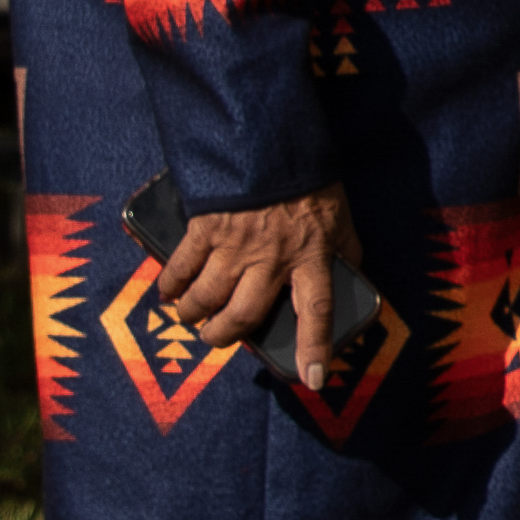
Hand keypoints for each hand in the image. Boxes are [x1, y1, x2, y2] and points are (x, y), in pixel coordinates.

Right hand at [145, 192, 359, 385]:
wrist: (272, 141)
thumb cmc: (310, 183)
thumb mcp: (341, 218)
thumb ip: (344, 251)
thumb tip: (351, 277)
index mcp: (312, 255)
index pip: (318, 310)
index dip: (315, 346)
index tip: (314, 378)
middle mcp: (272, 258)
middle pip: (243, 315)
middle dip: (223, 336)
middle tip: (214, 338)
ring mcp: (236, 245)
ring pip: (207, 298)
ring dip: (193, 313)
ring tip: (189, 316)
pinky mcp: (206, 228)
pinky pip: (181, 267)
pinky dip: (170, 284)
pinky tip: (167, 292)